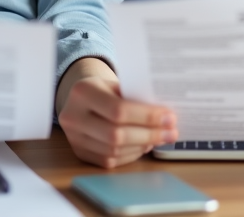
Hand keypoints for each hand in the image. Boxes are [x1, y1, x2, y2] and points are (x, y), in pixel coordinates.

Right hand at [56, 58, 177, 167]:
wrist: (80, 98)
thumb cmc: (105, 89)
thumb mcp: (117, 84)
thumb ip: (136, 98)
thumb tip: (166, 118)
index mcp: (82, 91)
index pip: (118, 110)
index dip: (147, 117)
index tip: (170, 118)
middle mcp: (72, 116)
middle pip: (116, 135)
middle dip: (149, 135)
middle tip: (171, 133)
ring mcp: (74, 138)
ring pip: (114, 150)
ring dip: (142, 146)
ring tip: (159, 138)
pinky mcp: (80, 153)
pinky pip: (110, 160)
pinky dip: (132, 154)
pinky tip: (144, 145)